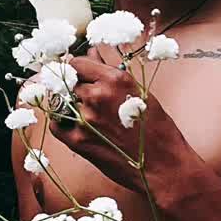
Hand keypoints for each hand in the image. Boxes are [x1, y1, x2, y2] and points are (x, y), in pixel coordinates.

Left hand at [50, 52, 193, 197]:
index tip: (80, 75)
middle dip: (76, 88)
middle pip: (69, 82)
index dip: (78, 69)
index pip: (78, 63)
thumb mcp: (141, 94)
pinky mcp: (78, 141)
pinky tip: (74, 126)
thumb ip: (112, 73)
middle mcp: (98, 95)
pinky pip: (56, 124)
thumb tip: (92, 54)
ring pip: (61, 102)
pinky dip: (62, 123)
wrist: (164, 166)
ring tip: (84, 113)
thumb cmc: (158, 130)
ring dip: (69, 105)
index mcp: (115, 80)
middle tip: (86, 97)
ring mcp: (85, 118)